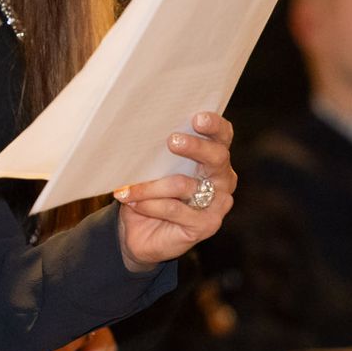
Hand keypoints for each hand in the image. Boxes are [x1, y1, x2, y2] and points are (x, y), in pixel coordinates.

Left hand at [115, 113, 235, 270]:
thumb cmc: (149, 192)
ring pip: (184, 185)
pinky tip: (133, 202)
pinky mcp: (206, 225)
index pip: (222, 136)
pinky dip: (150, 204)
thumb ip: (158, 151)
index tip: (196, 118)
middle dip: (195, 146)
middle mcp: (223, 179)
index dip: (214, 125)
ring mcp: (219, 204)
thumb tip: (143, 131)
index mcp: (215, 158)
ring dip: (150, 185)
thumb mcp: (153, 168)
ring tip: (127, 187)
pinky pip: (174, 209)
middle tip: (172, 141)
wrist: (139, 232)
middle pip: (217, 157)